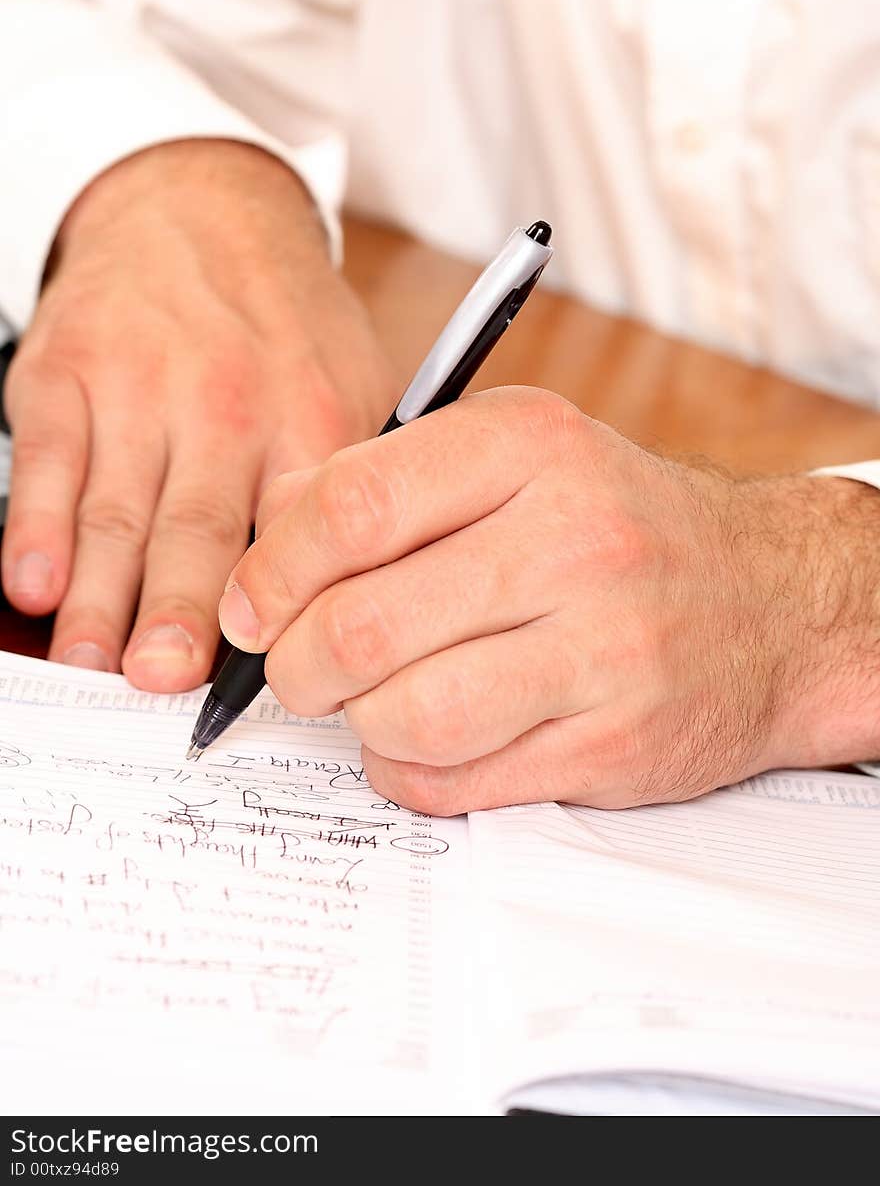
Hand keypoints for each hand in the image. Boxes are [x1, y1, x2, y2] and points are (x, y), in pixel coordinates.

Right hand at [1, 140, 393, 690]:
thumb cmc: (284, 323)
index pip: (299, 536)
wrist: (201, 210)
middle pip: (199, 530)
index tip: (268, 678)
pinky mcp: (69, 372)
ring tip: (89, 663)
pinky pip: (48, 461)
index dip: (280, 614)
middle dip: (179, 613)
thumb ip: (351, 485)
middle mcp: (227, 405)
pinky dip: (33, 527)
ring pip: (116, 511)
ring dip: (98, 597)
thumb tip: (349, 604)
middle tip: (163, 683)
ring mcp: (141, 387)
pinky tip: (31, 584)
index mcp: (312, 421)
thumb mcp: (355, 384)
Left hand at [217, 387, 879, 811]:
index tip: (252, 603)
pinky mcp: (613, 744)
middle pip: (363, 625)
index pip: (353, 506)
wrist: (769, 602)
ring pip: (404, 716)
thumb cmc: (618, 525)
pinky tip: (423, 739)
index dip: (273, 567)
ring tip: (366, 700)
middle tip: (295, 665)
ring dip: (354, 720)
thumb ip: (392, 482)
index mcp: (532, 449)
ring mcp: (602, 651)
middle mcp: (573, 542)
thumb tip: (269, 549)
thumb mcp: (518, 455)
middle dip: (295, 662)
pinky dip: (406, 771)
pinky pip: (456, 783)